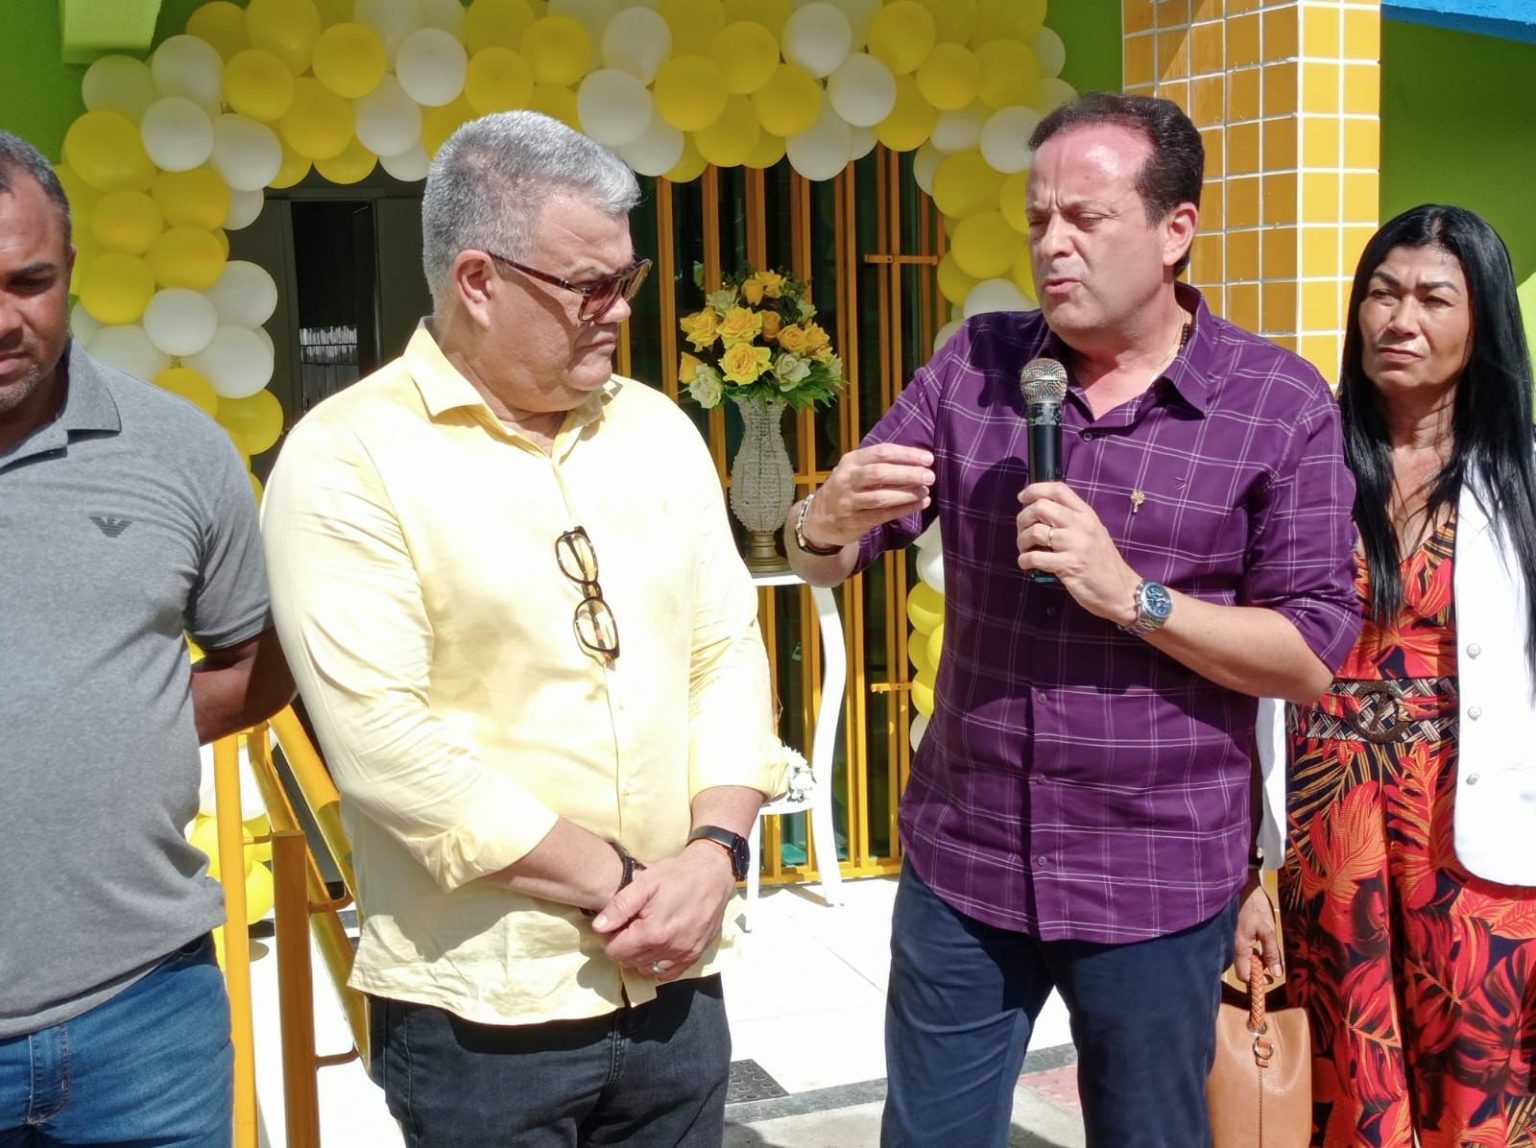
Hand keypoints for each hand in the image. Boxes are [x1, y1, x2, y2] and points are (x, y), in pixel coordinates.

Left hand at [589, 843, 735, 982]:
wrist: (712, 874)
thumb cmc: (676, 875)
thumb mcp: (644, 882)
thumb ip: (620, 906)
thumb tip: (599, 927)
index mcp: (653, 932)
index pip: (616, 951)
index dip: (609, 938)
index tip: (617, 923)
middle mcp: (669, 949)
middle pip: (630, 961)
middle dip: (623, 946)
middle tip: (629, 925)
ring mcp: (684, 955)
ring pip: (647, 970)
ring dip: (639, 956)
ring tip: (643, 935)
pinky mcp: (695, 955)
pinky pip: (669, 973)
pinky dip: (658, 964)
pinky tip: (658, 947)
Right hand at [802, 443, 934, 547]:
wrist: (818, 519)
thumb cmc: (845, 489)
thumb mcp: (853, 470)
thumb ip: (878, 463)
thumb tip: (917, 460)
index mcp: (851, 461)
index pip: (881, 452)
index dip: (907, 454)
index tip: (928, 458)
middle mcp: (848, 479)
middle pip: (881, 473)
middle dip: (908, 473)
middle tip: (930, 475)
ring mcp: (849, 501)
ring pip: (881, 496)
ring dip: (907, 494)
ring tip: (925, 491)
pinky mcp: (855, 521)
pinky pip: (883, 514)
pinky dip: (904, 509)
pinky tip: (920, 505)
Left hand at [1016, 481, 1138, 623]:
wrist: (1122, 591)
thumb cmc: (1104, 563)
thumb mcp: (1093, 533)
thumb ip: (1072, 521)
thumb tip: (1041, 513)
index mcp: (1086, 514)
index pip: (1058, 489)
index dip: (1035, 490)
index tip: (1022, 498)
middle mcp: (1081, 525)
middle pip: (1041, 507)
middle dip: (1023, 518)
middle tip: (1023, 532)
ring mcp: (1075, 544)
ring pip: (1035, 531)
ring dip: (1022, 541)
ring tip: (1025, 550)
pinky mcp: (1068, 565)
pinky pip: (1036, 557)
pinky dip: (1024, 560)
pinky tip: (1027, 564)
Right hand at [1233, 873, 1282, 982]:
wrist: (1241, 884)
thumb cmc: (1254, 906)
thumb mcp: (1268, 929)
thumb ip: (1271, 952)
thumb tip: (1277, 974)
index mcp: (1240, 948)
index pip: (1244, 975)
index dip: (1257, 980)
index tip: (1271, 977)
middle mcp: (1232, 946)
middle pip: (1243, 967)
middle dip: (1258, 969)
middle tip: (1273, 962)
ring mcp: (1232, 938)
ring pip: (1243, 957)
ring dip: (1256, 958)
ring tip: (1268, 948)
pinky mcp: (1233, 931)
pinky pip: (1242, 947)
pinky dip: (1252, 948)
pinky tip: (1260, 939)